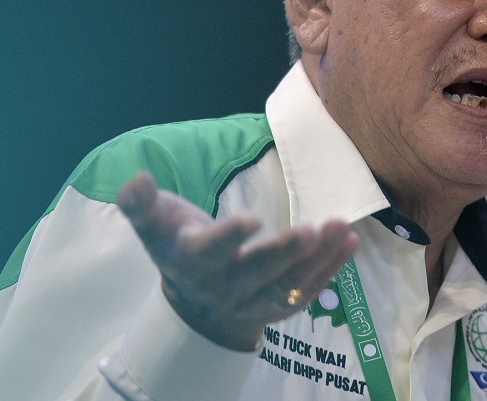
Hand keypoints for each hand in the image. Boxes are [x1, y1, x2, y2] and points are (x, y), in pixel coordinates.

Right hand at [117, 172, 358, 350]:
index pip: (209, 254)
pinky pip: (308, 290)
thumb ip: (142, 205)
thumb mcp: (156, 226)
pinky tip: (351, 241)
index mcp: (192, 264)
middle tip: (309, 230)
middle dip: (283, 253)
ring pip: (289, 285)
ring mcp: (255, 302)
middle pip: (256, 273)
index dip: (227, 238)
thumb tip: (135, 180)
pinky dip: (332, 268)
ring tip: (342, 227)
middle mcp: (225, 288)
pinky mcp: (280, 307)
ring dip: (318, 258)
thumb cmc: (179, 247)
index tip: (251, 219)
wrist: (197, 302)